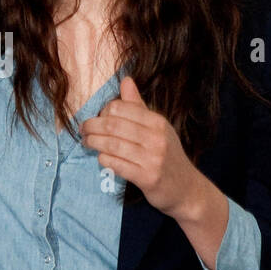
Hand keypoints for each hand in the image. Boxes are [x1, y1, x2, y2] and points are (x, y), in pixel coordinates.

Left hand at [80, 75, 195, 219]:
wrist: (187, 188)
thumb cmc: (167, 155)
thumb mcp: (157, 128)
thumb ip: (138, 106)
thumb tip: (125, 80)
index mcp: (157, 122)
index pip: (121, 108)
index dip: (103, 111)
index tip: (97, 118)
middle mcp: (156, 138)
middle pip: (113, 125)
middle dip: (92, 126)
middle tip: (83, 129)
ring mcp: (153, 159)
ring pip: (112, 145)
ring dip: (94, 143)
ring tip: (87, 142)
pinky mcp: (147, 178)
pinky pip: (117, 164)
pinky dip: (104, 159)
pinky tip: (101, 158)